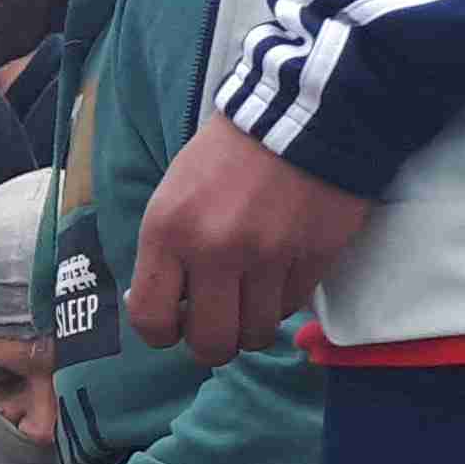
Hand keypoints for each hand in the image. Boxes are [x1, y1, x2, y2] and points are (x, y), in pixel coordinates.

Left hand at [133, 111, 371, 366]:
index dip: (161, 334)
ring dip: (252, 327)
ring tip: (252, 304)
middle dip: (211, 345)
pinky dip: (284, 301)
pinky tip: (280, 276)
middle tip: (218, 328)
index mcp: (168, 232)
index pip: (151, 319)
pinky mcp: (313, 256)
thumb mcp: (173, 196)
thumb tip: (166, 307)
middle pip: (210, 342)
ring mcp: (268, 257)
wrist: (301, 117)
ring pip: (257, 333)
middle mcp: (214, 250)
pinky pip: (292, 306)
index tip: (175, 325)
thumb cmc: (227, 156)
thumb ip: (164, 252)